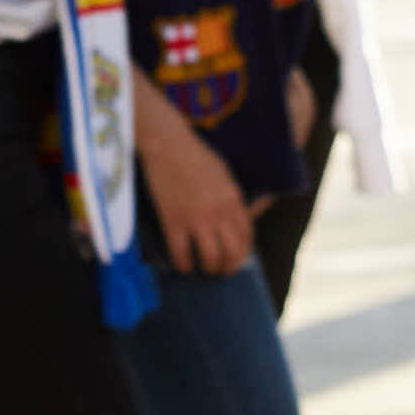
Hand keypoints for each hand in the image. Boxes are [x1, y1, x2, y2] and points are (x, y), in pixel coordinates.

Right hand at [142, 108, 255, 271]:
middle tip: (221, 271)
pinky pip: (182, 253)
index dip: (243, 251)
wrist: (167, 143)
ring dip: (209, 268)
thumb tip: (237, 216)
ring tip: (203, 269)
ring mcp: (197, 218)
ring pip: (211, 258)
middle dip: (229, 267)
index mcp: (234, 200)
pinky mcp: (174, 220)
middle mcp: (220, 212)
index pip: (247, 235)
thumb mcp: (223, 174)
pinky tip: (182, 265)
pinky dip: (183, 264)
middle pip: (233, 252)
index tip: (236, 257)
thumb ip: (231, 197)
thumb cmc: (194, 154)